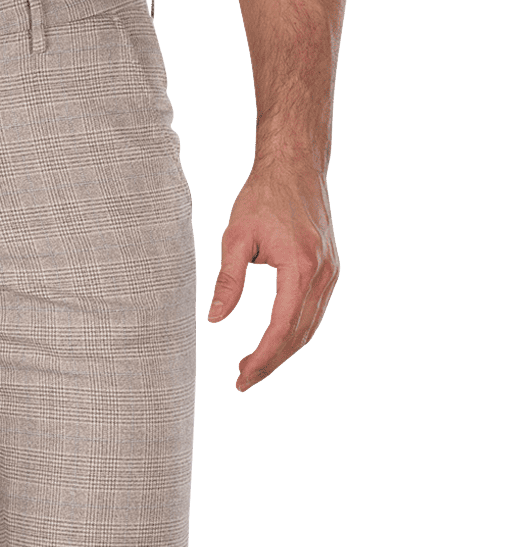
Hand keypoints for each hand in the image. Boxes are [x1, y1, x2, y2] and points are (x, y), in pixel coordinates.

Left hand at [206, 162, 339, 392]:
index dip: (262, 358)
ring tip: (252, 367)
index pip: (281, 328)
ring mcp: (330, 272)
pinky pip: (313, 312)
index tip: (241, 377)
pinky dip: (294, 333)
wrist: (296, 165)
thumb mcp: (235, 237)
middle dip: (271, 362)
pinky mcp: (329, 269)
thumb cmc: (262, 197)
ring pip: (309, 327)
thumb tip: (215, 320)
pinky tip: (273, 342)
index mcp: (299, 267)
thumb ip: (228, 281)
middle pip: (298, 335)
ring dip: (283, 351)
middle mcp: (321, 273)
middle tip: (242, 381)